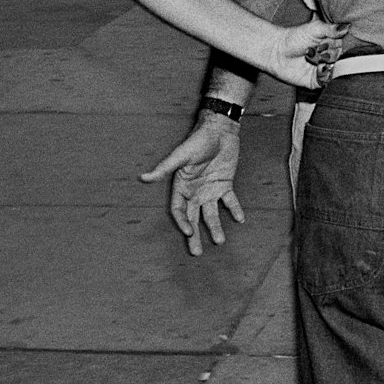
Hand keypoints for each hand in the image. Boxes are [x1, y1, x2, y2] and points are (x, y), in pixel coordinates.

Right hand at [141, 115, 244, 256]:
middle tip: (196, 253)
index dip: (182, 222)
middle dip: (195, 235)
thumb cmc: (197, 141)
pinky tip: (240, 219)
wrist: (219, 129)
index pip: (179, 210)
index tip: (189, 231)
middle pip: (193, 218)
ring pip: (212, 214)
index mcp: (181, 186)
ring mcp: (210, 190)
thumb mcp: (180, 155)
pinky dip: (235, 210)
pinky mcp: (225, 185)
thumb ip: (164, 168)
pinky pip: (230, 201)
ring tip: (220, 241)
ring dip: (215, 228)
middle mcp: (195, 191)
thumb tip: (142, 178)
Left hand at [259, 18, 347, 90]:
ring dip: (327, 63)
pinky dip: (324, 75)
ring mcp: (324, 69)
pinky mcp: (317, 81)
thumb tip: (347, 27)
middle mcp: (330, 57)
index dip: (339, 44)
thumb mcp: (314, 28)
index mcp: (332, 44)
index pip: (346, 46)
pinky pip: (327, 81)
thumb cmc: (294, 37)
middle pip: (342, 58)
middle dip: (330, 53)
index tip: (328, 40)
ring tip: (313, 57)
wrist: (277, 51)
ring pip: (336, 70)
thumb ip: (331, 29)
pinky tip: (318, 68)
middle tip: (318, 48)